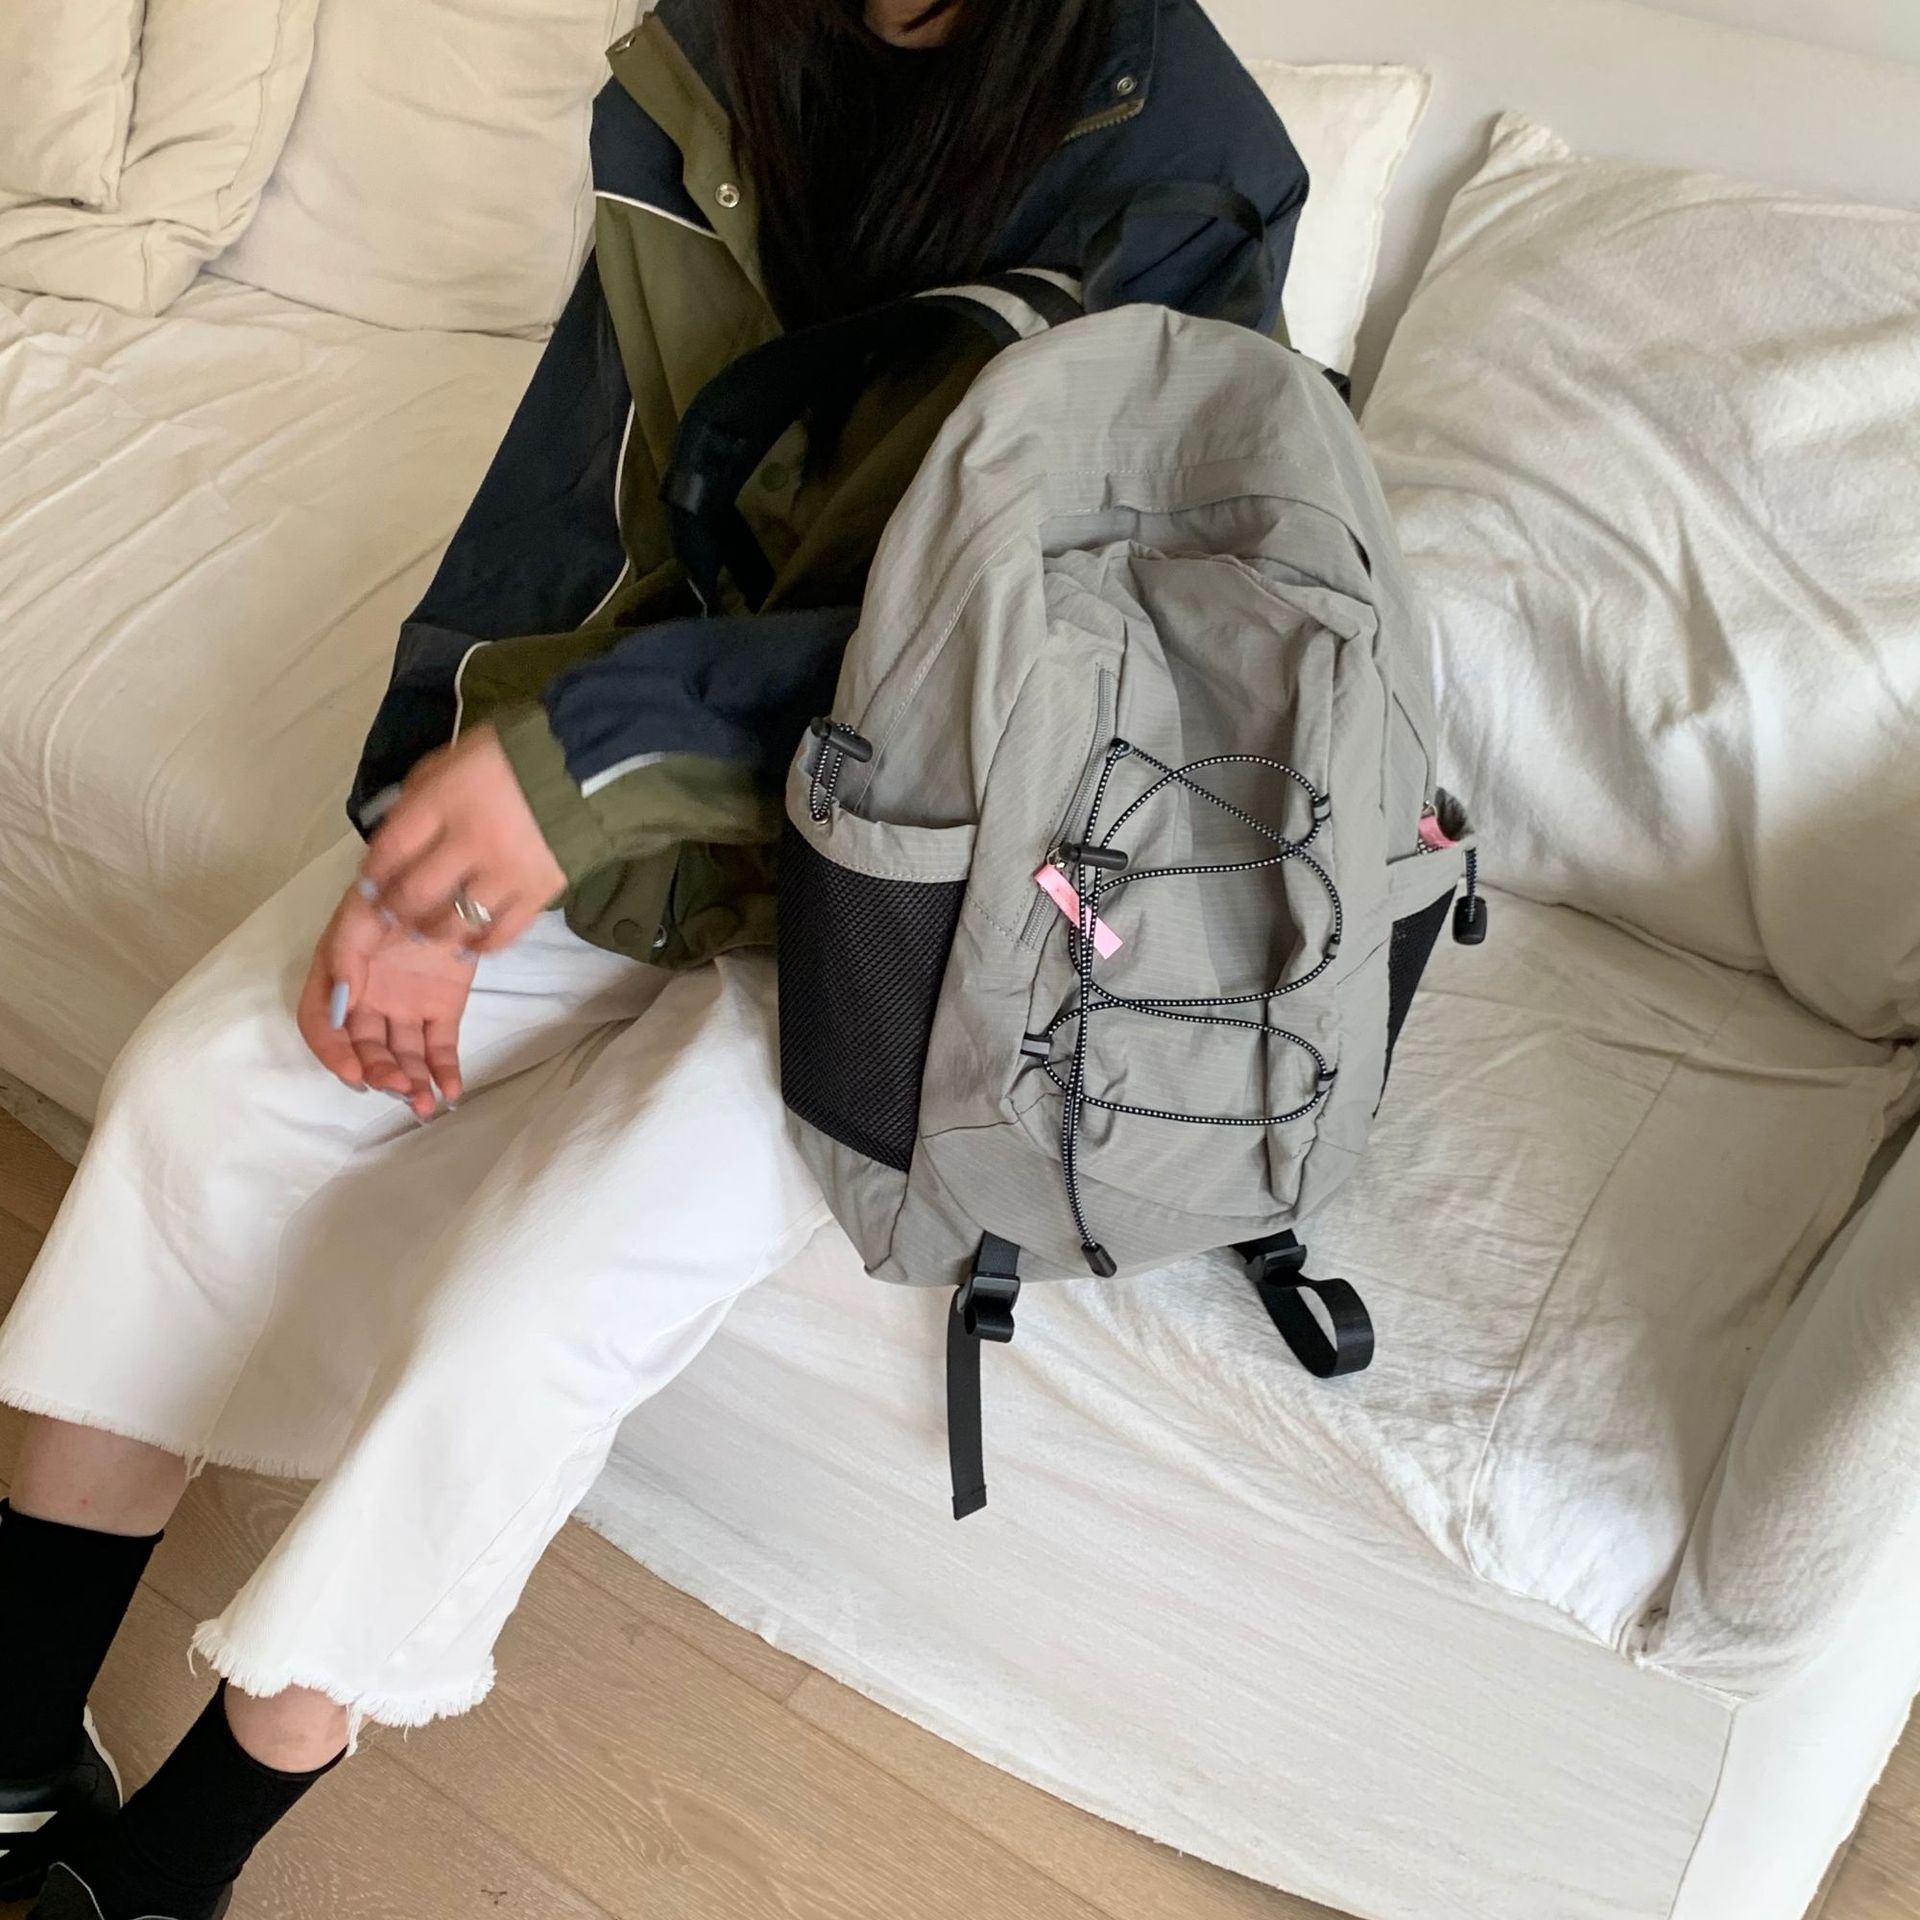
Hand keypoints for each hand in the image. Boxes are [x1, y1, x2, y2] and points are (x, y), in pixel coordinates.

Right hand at [298, 891, 475, 1117]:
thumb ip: (345, 957)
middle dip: (378, 1072)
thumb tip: (341, 1006)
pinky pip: (440, 1048)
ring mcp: (405, 1007)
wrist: (448, 881)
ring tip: (422, 1104)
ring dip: (410, 1083)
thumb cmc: (392, 893)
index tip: (353, 1071)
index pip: (321, 1024)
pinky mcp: (442, 1010)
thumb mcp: (359, 914)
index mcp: (337, 977)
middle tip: (397, 1086)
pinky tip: (450, 1092)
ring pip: (402, 1056)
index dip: (333, 1052)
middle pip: (364, 1047)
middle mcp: (366, 1000)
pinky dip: (445, 1072)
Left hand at [358, 724, 564, 954]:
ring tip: (429, 927)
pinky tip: (470, 942)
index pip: (390, 850)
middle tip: (395, 913)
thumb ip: (418, 801)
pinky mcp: (539, 893)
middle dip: (395, 910)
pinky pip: (502, 934)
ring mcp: (507, 872)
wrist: (582, 764)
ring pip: (454, 922)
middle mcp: (472, 841)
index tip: (372, 885)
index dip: (373, 876)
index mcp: (444, 799)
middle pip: (415, 894)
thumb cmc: (506, 760)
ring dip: (432, 930)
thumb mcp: (449, 762)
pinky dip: (480, 944)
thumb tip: (391, 845)